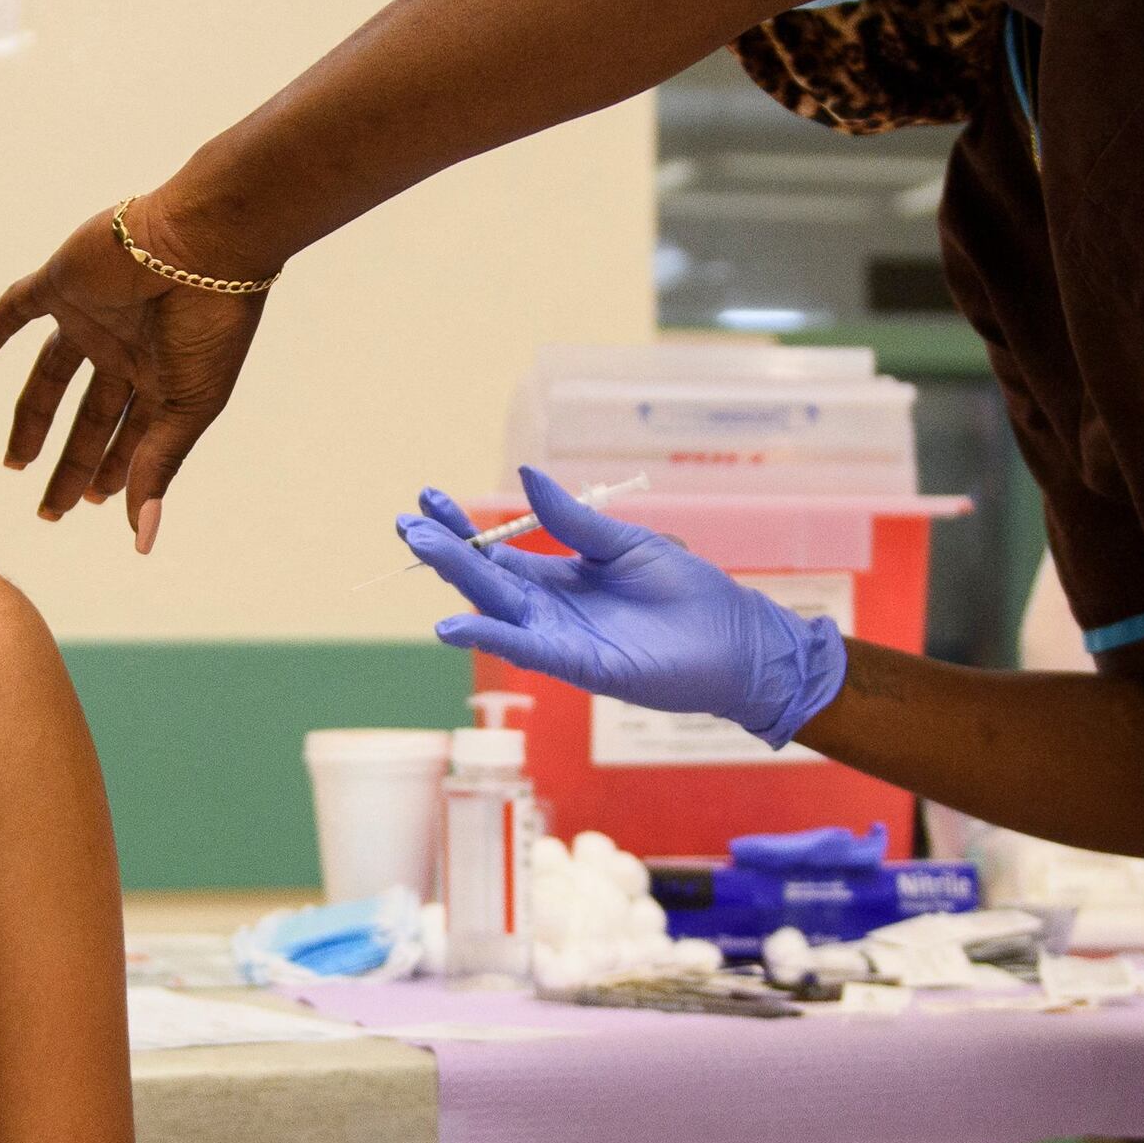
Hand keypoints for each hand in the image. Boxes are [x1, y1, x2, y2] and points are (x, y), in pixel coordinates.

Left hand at [0, 196, 268, 550]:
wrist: (205, 245)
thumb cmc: (211, 325)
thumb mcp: (187, 408)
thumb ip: (156, 469)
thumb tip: (141, 540)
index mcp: (163, 375)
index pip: (128, 434)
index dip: (111, 471)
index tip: (94, 505)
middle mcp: (126, 348)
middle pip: (87, 415)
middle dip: (72, 462)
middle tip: (50, 508)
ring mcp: (92, 317)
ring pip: (50, 377)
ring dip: (32, 419)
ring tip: (13, 464)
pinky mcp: (62, 284)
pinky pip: (15, 310)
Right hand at [403, 467, 850, 748]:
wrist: (736, 640)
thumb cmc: (687, 592)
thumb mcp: (624, 542)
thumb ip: (571, 519)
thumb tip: (524, 475)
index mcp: (559, 576)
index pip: (495, 552)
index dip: (460, 528)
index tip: (426, 499)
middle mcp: (549, 609)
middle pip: (484, 579)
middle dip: (445, 551)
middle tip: (407, 523)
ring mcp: (560, 639)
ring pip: (496, 610)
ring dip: (457, 585)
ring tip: (421, 553)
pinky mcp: (579, 667)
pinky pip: (526, 649)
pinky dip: (490, 637)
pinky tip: (453, 624)